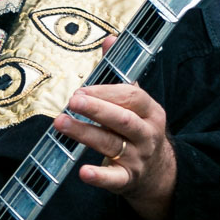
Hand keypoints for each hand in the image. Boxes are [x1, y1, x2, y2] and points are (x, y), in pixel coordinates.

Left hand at [54, 36, 176, 219]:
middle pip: (123, 120)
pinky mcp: (128, 179)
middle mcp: (146, 134)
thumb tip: (110, 39)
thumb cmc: (137, 128)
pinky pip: (115, 179)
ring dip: (86, 134)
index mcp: (150, 111)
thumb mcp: (134, 101)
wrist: (159, 173)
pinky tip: (83, 173)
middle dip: (98, 109)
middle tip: (73, 101)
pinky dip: (100, 177)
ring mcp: (138, 157)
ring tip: (60, 124)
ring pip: (112, 144)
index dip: (106, 92)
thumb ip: (120, 73)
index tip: (82, 89)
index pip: (132, 97)